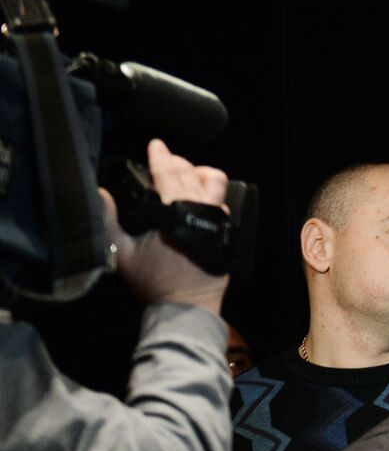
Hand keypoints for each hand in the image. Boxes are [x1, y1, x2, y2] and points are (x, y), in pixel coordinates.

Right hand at [99, 138, 228, 313]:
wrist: (187, 305)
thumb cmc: (155, 281)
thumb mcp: (123, 253)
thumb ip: (109, 222)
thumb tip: (100, 194)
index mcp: (175, 212)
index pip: (169, 174)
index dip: (161, 156)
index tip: (156, 145)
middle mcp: (200, 211)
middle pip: (192, 173)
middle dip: (177, 162)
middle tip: (165, 160)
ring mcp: (217, 220)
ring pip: (215, 184)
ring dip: (199, 173)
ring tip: (186, 175)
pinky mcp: (226, 230)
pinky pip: (222, 201)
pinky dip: (210, 192)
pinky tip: (198, 196)